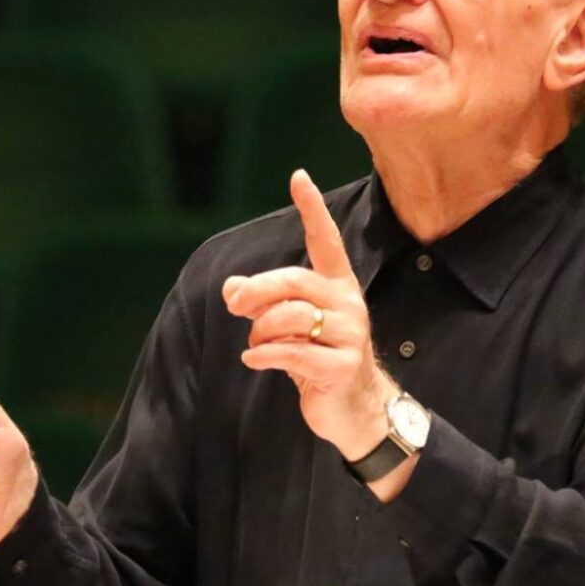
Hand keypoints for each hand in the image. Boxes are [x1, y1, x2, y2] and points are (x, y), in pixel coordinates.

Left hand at [224, 169, 397, 460]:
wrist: (354, 409)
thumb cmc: (318, 357)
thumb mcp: (288, 326)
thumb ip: (263, 302)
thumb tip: (231, 288)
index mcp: (337, 286)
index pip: (326, 240)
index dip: (312, 209)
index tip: (299, 177)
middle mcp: (347, 303)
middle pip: (293, 280)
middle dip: (256, 291)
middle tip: (233, 305)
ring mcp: (349, 335)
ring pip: (288, 317)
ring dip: (260, 332)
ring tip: (257, 345)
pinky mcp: (341, 366)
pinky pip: (290, 352)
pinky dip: (263, 355)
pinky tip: (253, 360)